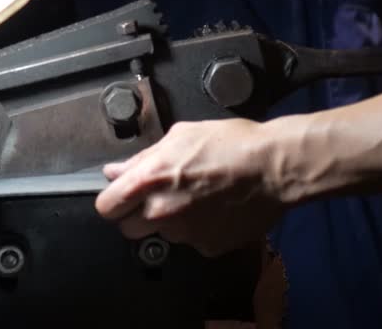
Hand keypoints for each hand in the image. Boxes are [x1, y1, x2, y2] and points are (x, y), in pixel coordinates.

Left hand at [95, 119, 286, 256]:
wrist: (274, 168)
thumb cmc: (232, 144)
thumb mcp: (181, 135)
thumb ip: (143, 157)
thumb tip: (116, 170)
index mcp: (149, 181)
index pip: (106, 207)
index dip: (114, 201)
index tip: (122, 197)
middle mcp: (161, 212)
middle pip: (128, 229)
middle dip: (138, 215)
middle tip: (161, 196)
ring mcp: (185, 235)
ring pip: (164, 234)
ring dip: (172, 221)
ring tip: (199, 197)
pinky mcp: (208, 247)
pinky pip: (193, 241)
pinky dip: (200, 229)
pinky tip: (216, 209)